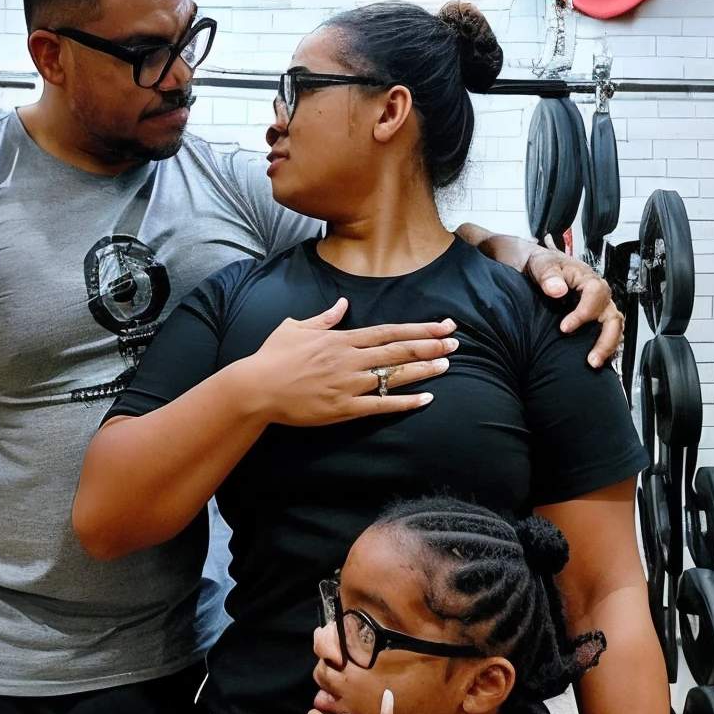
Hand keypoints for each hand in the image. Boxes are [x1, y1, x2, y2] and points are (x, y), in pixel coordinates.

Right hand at [240, 300, 457, 426]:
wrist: (257, 388)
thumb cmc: (272, 357)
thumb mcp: (295, 328)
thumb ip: (325, 318)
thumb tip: (343, 305)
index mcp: (341, 339)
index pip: (389, 331)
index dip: (419, 328)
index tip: (442, 325)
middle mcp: (351, 359)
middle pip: (399, 350)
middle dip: (430, 345)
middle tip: (456, 343)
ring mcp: (349, 384)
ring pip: (394, 375)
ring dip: (423, 369)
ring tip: (447, 365)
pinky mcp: (344, 408)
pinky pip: (381, 405)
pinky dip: (405, 402)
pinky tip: (425, 398)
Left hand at [526, 243, 623, 368]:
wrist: (540, 268)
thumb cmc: (543, 265)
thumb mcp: (542, 264)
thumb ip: (548, 276)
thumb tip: (556, 290)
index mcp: (589, 280)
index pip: (596, 296)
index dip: (583, 314)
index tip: (564, 328)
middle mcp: (600, 295)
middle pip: (613, 317)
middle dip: (605, 340)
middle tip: (591, 359)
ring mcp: (600, 308)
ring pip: (614, 328)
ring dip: (607, 347)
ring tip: (593, 364)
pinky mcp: (595, 320)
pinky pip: (607, 334)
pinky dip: (605, 347)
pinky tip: (593, 361)